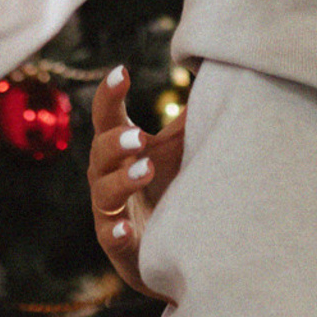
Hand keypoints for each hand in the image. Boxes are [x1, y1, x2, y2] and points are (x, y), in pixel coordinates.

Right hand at [87, 67, 184, 296]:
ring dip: (122, 180)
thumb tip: (216, 67)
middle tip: (139, 136)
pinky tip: (126, 229)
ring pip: (105, 193)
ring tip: (146, 170)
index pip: (107, 116)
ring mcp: (112, 211)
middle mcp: (109, 175)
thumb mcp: (183, 146)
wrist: (176, 249)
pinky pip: (111, 239)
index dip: (110, 94)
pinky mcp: (119, 246)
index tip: (122, 72)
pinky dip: (117, 233)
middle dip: (116, 142)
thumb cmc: (174, 184)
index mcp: (121, 147)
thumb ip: (193, 113)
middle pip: (100, 152)